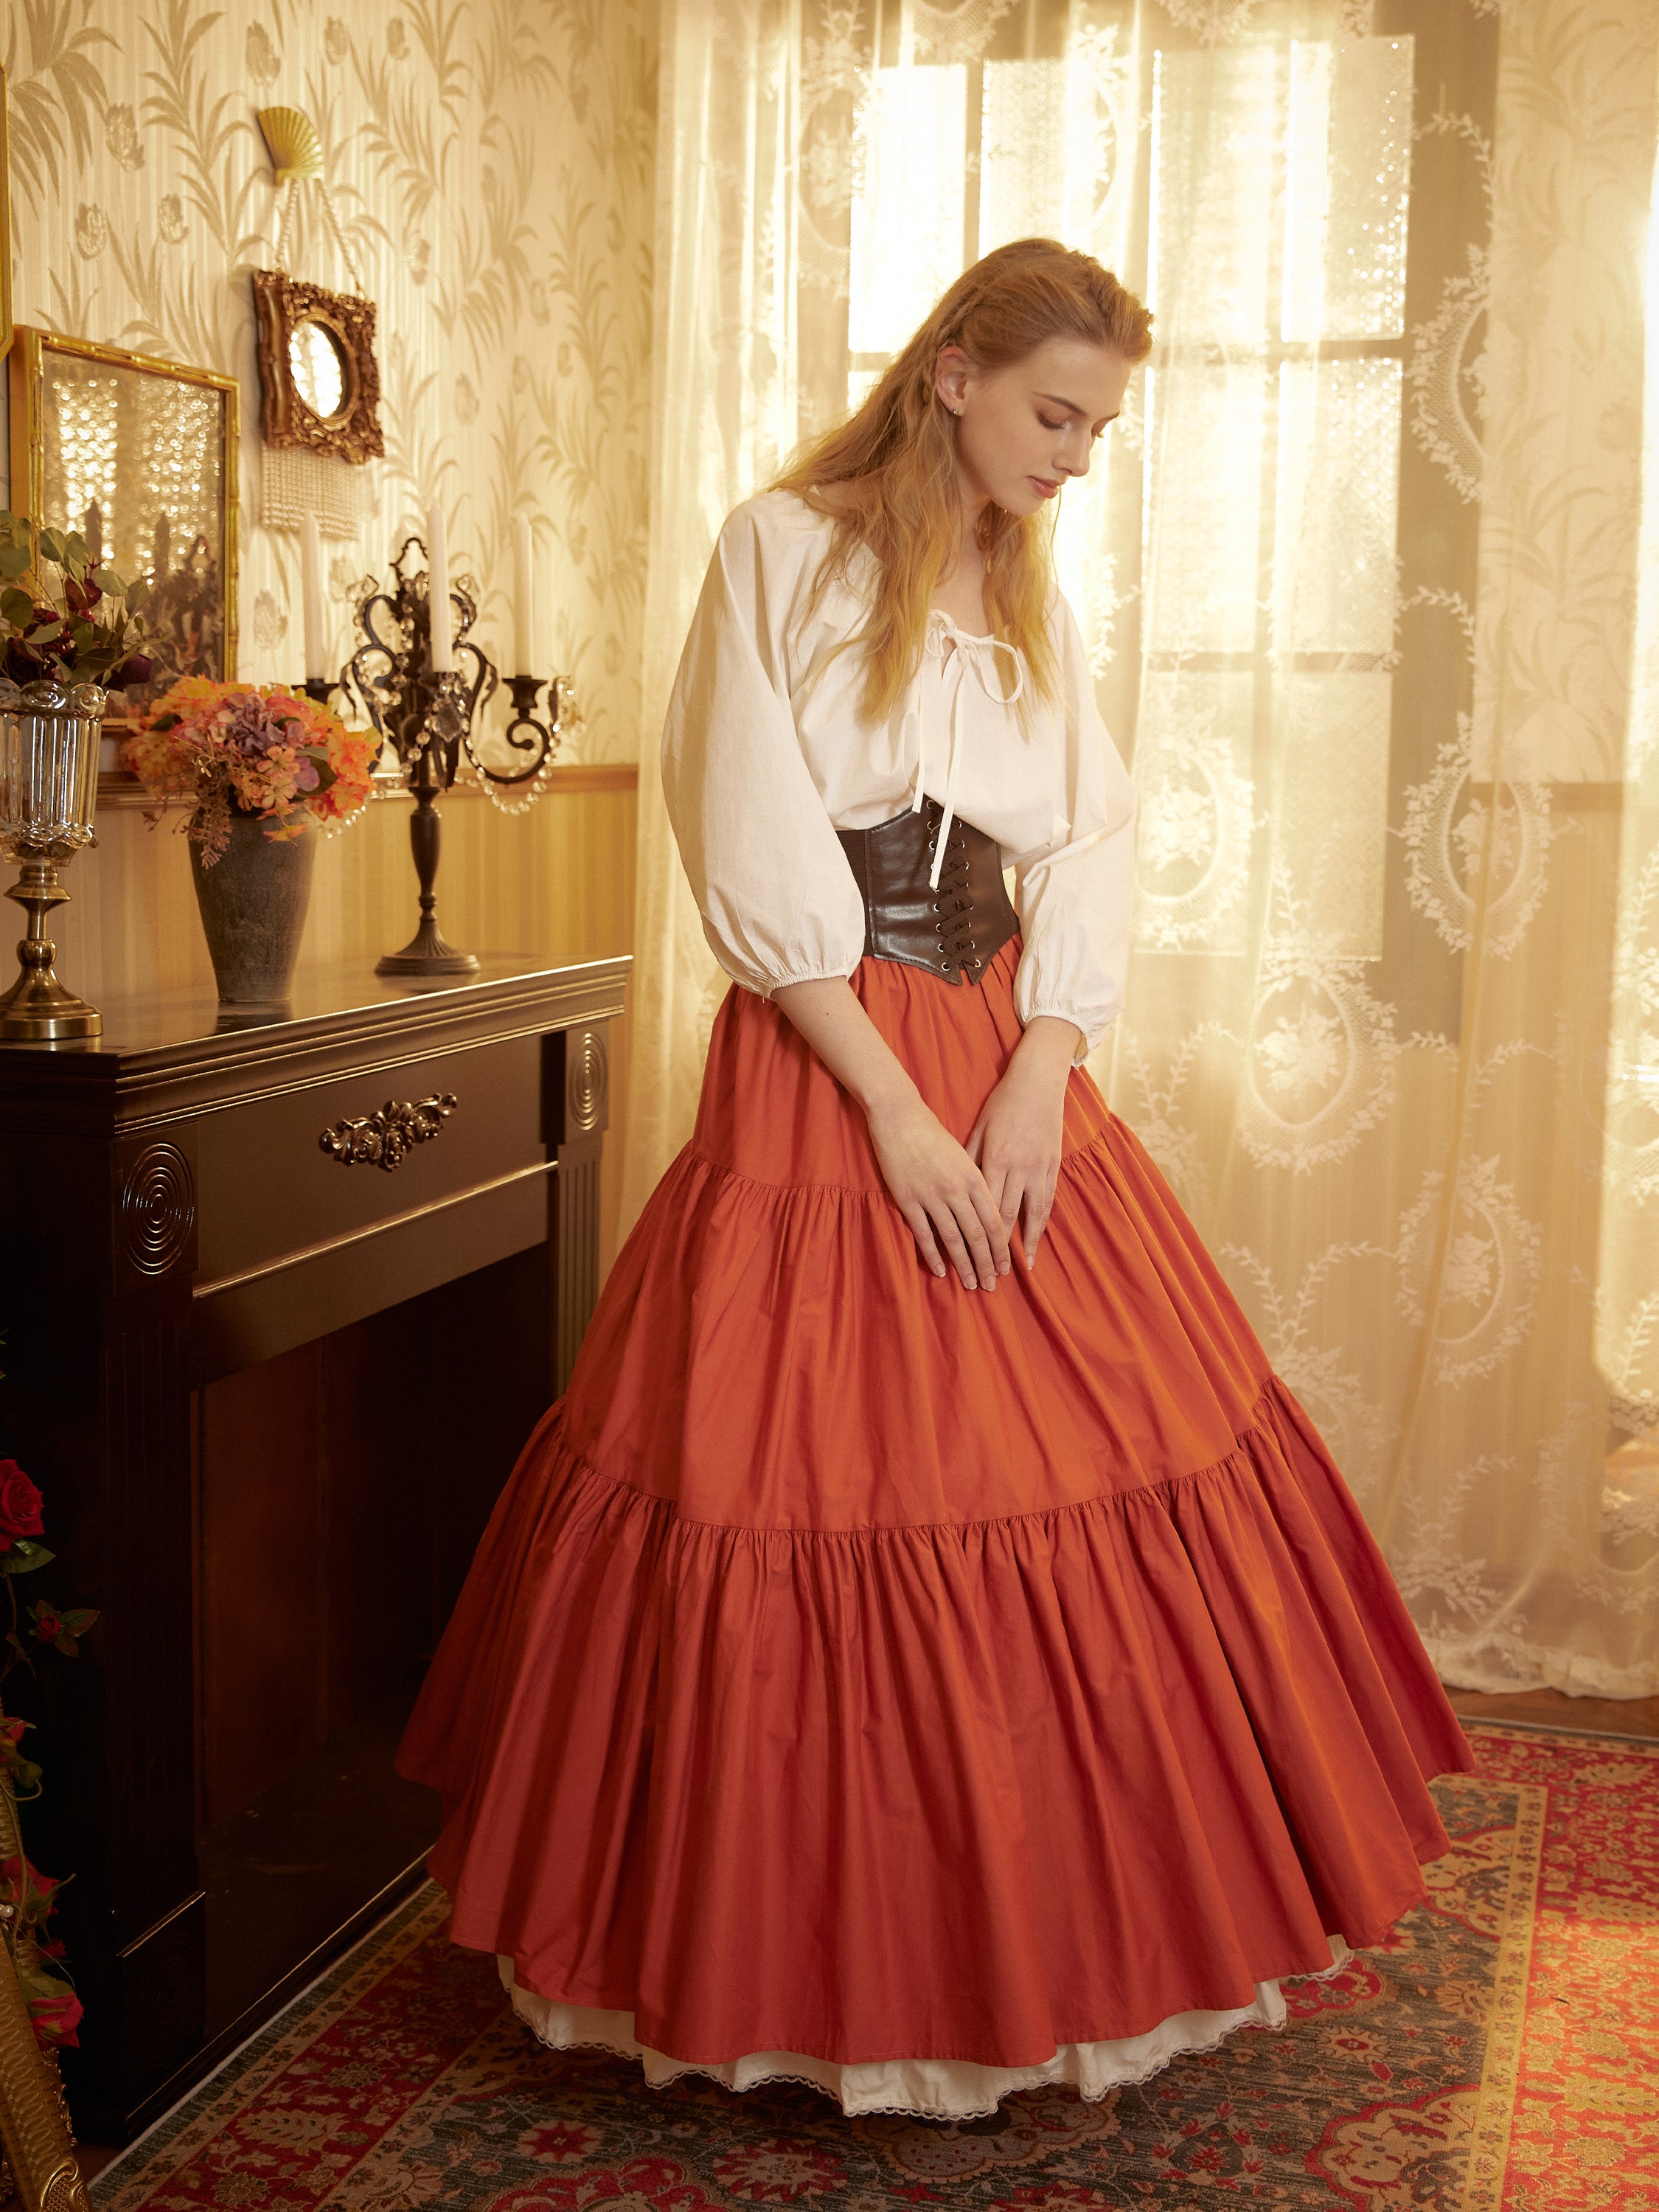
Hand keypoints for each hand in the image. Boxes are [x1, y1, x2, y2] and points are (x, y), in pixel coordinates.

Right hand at [865, 1089, 1010, 1289]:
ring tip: (972, 1284)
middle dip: (987, 1264)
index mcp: (975, 1177)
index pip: (994, 1222)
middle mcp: (957, 1189)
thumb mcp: (964, 1156)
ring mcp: (932, 1196)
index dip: (1001, 1249)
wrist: (900, 1118)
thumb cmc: (934, 1135)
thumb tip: (987, 1215)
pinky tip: (941, 1271)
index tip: (1006, 1267)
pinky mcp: (908, 1199)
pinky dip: (933, 1256)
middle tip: (992, 1286)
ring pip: (953, 1239)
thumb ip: (976, 1184)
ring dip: (964, 1266)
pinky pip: (924, 1234)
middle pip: (977, 1235)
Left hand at [967, 1016, 1077, 1268]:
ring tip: (1020, 1269)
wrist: (1039, 1082)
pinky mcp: (1054, 1165)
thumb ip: (968, 1160)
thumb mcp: (978, 1130)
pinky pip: (1048, 1201)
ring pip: (1032, 1214)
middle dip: (998, 1250)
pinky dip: (1042, 1224)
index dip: (976, 1235)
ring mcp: (1040, 1168)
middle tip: (991, 1276)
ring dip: (1026, 1244)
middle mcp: (1019, 1168)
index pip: (983, 1207)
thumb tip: (955, 1190)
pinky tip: (1037, 1240)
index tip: (968, 1257)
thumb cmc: (1002, 1104)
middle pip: (1006, 1218)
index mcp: (995, 1159)